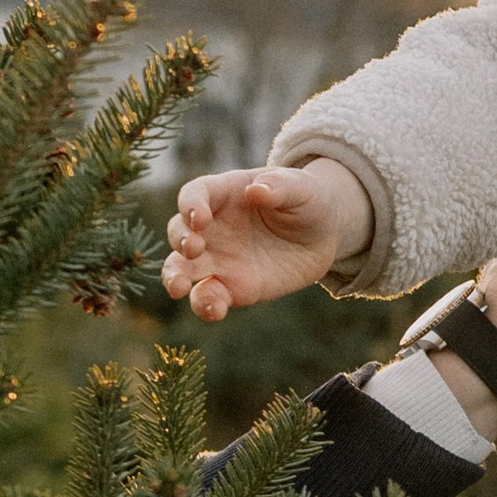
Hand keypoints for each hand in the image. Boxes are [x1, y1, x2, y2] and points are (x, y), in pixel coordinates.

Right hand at [162, 160, 371, 318]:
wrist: (322, 237)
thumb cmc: (306, 201)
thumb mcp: (300, 187)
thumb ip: (279, 186)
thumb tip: (256, 190)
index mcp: (223, 194)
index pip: (194, 194)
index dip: (191, 205)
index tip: (200, 219)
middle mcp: (212, 227)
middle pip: (179, 231)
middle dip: (180, 239)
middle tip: (194, 248)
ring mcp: (218, 259)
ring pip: (182, 268)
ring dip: (174, 277)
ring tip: (178, 288)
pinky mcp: (231, 287)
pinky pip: (208, 297)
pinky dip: (205, 305)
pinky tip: (214, 310)